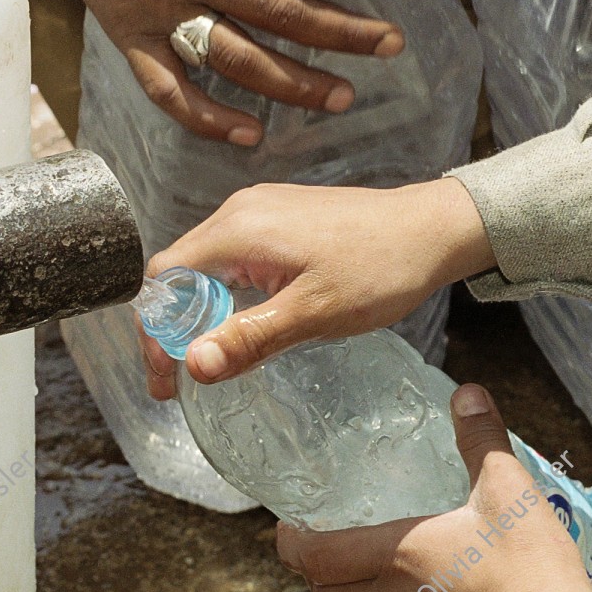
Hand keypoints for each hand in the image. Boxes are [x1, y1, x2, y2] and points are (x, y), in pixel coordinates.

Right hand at [43, 0, 409, 145]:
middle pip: (281, 14)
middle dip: (344, 34)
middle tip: (391, 45)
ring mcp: (159, 8)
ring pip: (237, 59)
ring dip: (294, 84)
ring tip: (343, 96)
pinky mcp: (129, 33)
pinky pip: (168, 89)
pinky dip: (208, 118)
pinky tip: (251, 133)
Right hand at [135, 178, 495, 394]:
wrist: (435, 229)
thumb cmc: (381, 268)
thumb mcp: (313, 314)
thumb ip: (248, 338)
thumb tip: (191, 366)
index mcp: (239, 229)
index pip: (164, 280)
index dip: (155, 333)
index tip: (167, 379)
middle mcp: (242, 211)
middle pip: (181, 272)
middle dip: (175, 328)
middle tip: (185, 380)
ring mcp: (263, 210)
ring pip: (209, 266)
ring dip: (203, 312)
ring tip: (214, 360)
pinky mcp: (284, 218)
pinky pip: (237, 257)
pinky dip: (230, 294)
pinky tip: (248, 324)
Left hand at [278, 384, 591, 591]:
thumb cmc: (530, 569)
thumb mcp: (509, 488)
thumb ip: (481, 438)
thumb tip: (467, 395)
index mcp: (397, 557)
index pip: (314, 557)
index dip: (291, 542)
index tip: (289, 527)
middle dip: (320, 573)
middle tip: (333, 546)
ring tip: (388, 575)